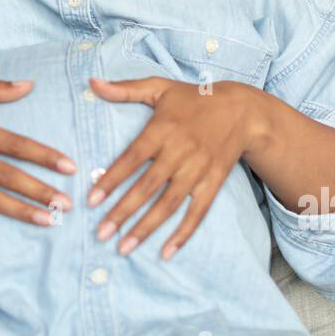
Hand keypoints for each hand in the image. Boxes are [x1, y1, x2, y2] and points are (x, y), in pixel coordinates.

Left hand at [85, 76, 264, 258]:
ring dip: (146, 228)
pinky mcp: (213, 183)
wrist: (242, 110)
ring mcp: (197, 170)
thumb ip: (125, 89)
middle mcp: (179, 152)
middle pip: (147, 187)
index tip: (92, 200)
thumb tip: (92, 83)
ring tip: (124, 247)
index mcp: (162, 130)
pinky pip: (197, 212)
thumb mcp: (160, 87)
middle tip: (102, 233)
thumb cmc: (194, 98)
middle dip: (123, 212)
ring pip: (169, 204)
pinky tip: (166, 252)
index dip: (112, 179)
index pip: (132, 159)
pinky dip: (183, 233)